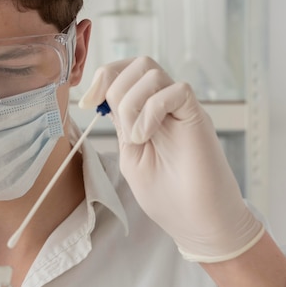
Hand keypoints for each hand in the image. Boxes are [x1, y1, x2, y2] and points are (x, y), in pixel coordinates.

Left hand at [79, 57, 262, 262]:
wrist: (198, 222)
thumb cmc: (167, 196)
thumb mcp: (131, 156)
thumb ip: (120, 125)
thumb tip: (106, 98)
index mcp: (145, 113)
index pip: (124, 73)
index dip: (102, 79)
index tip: (87, 103)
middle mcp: (164, 105)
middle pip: (137, 64)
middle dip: (114, 86)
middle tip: (115, 122)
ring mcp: (181, 109)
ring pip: (151, 72)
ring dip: (132, 103)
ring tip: (136, 138)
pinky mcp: (198, 116)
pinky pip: (175, 90)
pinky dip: (152, 108)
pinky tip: (147, 135)